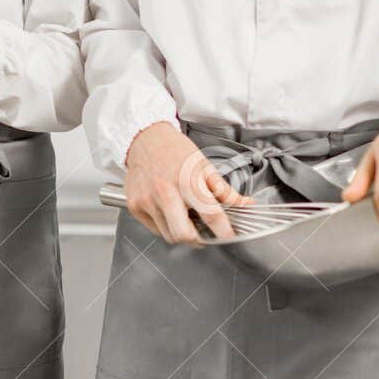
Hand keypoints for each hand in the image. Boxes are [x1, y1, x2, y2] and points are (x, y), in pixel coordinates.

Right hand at [122, 122, 247, 243]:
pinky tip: (168, 211)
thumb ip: (224, 190)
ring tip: (184, 216)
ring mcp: (147, 200)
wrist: (145, 139)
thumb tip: (244, 204)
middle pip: (185, 235)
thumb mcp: (204, 165)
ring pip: (169, 235)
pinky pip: (154, 228)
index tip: (229, 237)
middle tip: (204, 232)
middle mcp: (165, 192)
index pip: (211, 215)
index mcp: (187, 181)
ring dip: (181, 232)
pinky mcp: (134, 205)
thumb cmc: (175, 150)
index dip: (224, 232)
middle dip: (198, 239)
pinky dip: (165, 225)